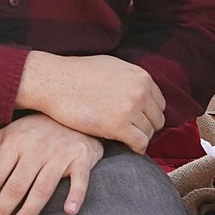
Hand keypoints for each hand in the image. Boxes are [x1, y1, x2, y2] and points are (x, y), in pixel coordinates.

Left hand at [0, 114, 102, 214]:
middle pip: (16, 185)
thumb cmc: (36, 128)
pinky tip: (69, 212)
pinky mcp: (81, 158)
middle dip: (0, 210)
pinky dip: (76, 195)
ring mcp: (60, 154)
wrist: (74, 112)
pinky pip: (79, 180)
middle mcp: (37, 148)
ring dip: (27, 212)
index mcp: (15, 141)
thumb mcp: (8, 134)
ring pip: (42, 188)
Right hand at [15, 52, 165, 152]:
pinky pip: (140, 144)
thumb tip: (142, 91)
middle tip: (129, 131)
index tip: (136, 120)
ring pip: (149, 133)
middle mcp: (140, 91)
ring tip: (122, 138)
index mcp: (141, 77)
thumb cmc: (78, 74)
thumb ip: (131, 79)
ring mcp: (130, 108)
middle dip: (144, 127)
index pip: (159, 104)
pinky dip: (135, 148)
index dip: (147, 114)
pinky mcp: (118, 126)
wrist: (55, 81)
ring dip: (137, 138)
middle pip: (157, 120)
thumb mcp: (113, 67)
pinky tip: (123, 145)